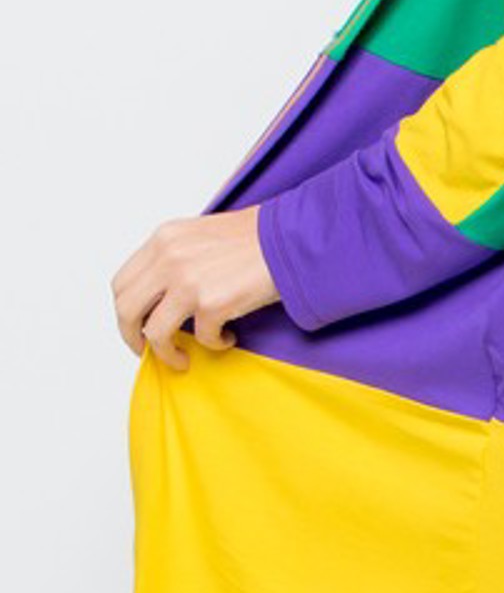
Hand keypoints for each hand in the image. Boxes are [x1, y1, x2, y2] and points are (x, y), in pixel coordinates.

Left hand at [111, 204, 279, 371]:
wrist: (292, 238)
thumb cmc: (257, 237)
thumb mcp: (200, 235)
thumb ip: (174, 259)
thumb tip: (161, 297)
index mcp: (164, 239)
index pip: (121, 283)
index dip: (126, 312)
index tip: (139, 326)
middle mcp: (169, 257)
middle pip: (126, 309)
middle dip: (133, 337)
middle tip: (148, 350)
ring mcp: (188, 281)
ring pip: (153, 333)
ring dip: (166, 353)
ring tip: (183, 358)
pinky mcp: (212, 303)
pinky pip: (201, 339)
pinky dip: (213, 344)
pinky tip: (227, 336)